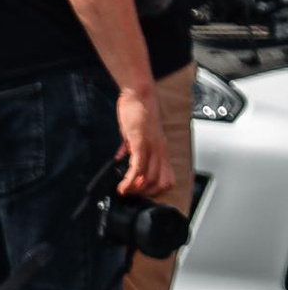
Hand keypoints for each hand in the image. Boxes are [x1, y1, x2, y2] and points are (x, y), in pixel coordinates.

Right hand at [115, 83, 171, 201]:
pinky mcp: (141, 142)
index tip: (141, 194)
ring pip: (148, 178)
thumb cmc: (139, 111)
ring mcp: (152, 147)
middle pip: (159, 182)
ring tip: (124, 191)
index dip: (155, 191)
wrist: (138, 95)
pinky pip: (138, 167)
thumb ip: (130, 148)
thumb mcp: (136, 134)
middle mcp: (160, 151)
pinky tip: (122, 185)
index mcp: (162, 150)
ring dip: (134, 189)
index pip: (167, 178)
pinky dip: (129, 180)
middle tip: (131, 194)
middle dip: (144, 193)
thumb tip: (122, 158)